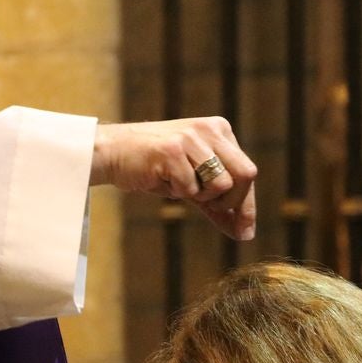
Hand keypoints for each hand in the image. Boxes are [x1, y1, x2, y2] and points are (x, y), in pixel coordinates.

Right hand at [90, 117, 256, 239]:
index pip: (246, 171)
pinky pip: (190, 187)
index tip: (245, 232)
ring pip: (220, 183)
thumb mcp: (193, 185)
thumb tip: (245, 233)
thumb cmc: (155, 169)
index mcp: (220, 131)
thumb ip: (218, 204)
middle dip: (231, 202)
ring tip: (179, 186)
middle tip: (206, 207)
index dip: (246, 205)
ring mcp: (192, 137)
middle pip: (245, 175)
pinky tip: (162, 179)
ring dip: (200, 196)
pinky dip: (177, 192)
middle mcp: (210, 129)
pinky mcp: (172, 149)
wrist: (114, 153)